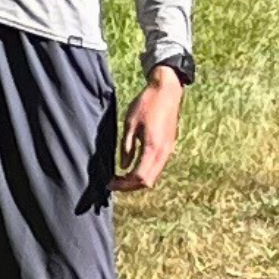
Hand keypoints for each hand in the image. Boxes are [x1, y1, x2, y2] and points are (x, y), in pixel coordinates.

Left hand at [116, 70, 182, 193]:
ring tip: (120, 178)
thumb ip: (127, 146)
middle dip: (130, 186)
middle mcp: (164, 153)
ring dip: (138, 180)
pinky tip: (132, 168)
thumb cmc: (146, 104)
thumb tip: (123, 166)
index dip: (124, 184)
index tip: (110, 183)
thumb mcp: (130, 124)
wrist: (167, 92)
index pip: (140, 177)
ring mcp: (168, 150)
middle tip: (113, 184)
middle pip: (148, 181)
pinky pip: (157, 166)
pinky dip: (145, 172)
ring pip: (154, 175)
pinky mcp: (168, 146)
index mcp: (153, 147)